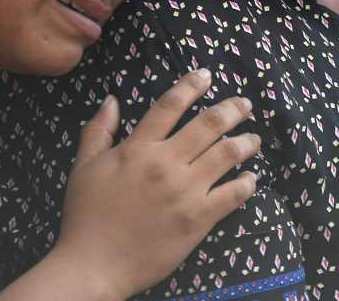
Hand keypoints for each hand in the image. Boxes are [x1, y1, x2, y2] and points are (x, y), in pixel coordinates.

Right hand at [48, 68, 260, 300]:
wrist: (93, 264)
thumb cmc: (85, 216)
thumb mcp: (83, 166)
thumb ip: (98, 130)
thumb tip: (111, 100)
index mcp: (137, 148)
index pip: (169, 106)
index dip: (191, 86)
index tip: (206, 75)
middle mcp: (165, 164)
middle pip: (208, 125)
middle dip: (232, 110)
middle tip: (245, 104)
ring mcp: (184, 192)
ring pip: (226, 155)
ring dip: (246, 142)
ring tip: (255, 139)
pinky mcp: (198, 220)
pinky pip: (232, 195)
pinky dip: (247, 182)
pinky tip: (252, 177)